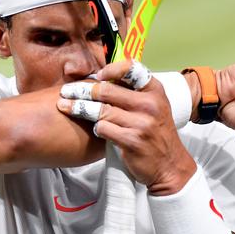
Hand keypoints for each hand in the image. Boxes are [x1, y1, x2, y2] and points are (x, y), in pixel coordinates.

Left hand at [57, 60, 195, 194]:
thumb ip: (133, 91)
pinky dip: (96, 128)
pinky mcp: (132, 141)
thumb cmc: (156, 132)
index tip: (96, 75)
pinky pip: (103, 129)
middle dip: (81, 90)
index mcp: (154, 90)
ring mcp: (141, 123)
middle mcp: (149, 104)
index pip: (130, 69)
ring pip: (100, 110)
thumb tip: (103, 75)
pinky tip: (95, 129)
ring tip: (64, 106)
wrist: (170, 165)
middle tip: (66, 91)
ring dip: (79, 108)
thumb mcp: (154, 105)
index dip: (110, 70)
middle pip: (106, 90)